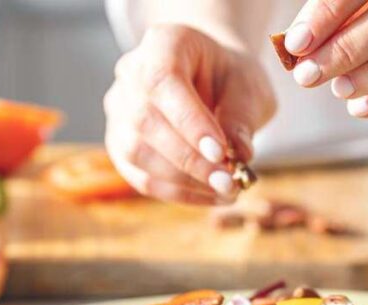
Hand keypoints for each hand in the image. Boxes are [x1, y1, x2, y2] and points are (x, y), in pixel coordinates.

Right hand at [104, 25, 275, 203]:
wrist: (213, 81)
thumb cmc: (230, 79)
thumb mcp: (248, 86)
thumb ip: (242, 116)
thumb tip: (240, 154)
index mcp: (162, 44)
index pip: (162, 80)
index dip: (189, 121)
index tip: (221, 153)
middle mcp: (130, 74)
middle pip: (144, 120)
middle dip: (189, 159)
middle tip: (228, 182)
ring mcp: (119, 111)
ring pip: (136, 153)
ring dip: (183, 180)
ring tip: (226, 191)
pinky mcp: (121, 147)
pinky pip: (141, 176)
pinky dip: (178, 193)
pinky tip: (210, 196)